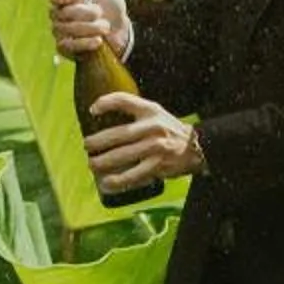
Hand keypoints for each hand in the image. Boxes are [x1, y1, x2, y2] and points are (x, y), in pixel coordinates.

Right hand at [51, 0, 130, 57]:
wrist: (120, 29)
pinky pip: (69, 46)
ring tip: (105, 27)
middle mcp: (58, 14)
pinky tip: (98, 41)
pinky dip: (85, 43)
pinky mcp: (65, 48)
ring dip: (91, 28)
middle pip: (63, 13)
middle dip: (86, 13)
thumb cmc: (109, 4)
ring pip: (68, 29)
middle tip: (100, 12)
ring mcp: (60, 31)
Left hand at [85, 93, 199, 190]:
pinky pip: (133, 175)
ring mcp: (155, 148)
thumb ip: (132, 108)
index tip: (92, 111)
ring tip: (92, 164)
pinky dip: (117, 181)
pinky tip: (106, 183)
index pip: (124, 100)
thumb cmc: (166, 128)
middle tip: (87, 146)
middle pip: (118, 134)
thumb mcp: (153, 111)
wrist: (196, 146)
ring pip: (122, 156)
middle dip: (97, 142)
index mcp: (150, 111)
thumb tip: (97, 111)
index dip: (105, 103)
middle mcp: (153, 127)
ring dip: (102, 162)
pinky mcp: (158, 166)